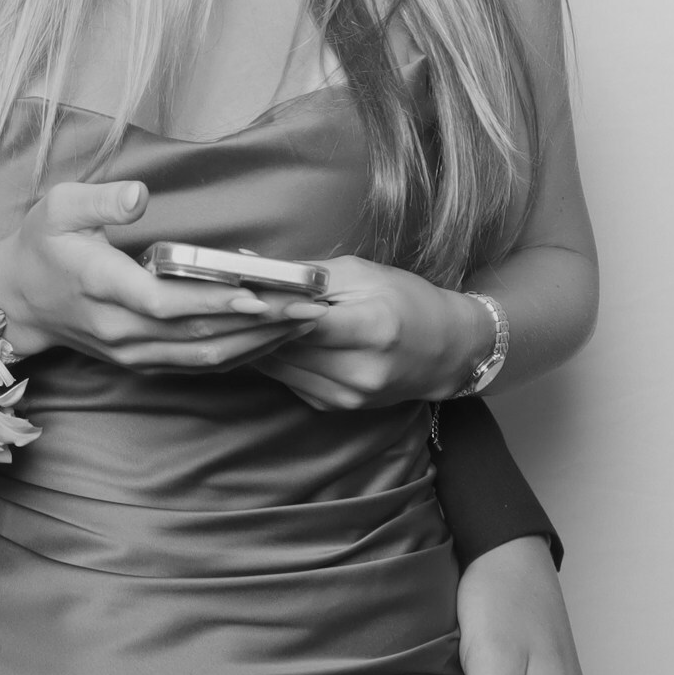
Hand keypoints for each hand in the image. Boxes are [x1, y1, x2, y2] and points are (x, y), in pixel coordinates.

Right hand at [0, 180, 317, 370]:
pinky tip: (274, 339)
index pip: (163, 302)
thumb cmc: (41, 246)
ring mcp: (132, 352)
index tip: (257, 292)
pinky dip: (240, 354)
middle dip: (260, 322)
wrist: (15, 302)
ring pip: (204, 355)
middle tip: (311, 306)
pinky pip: (198, 364)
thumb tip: (139, 195)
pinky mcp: (142, 363)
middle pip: (198, 333)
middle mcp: (120, 329)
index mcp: (101, 287)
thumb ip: (100, 200)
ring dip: (258, 343)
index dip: (211, 300)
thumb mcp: (58, 207)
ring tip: (306, 322)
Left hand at [251, 255, 489, 408]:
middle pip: (285, 346)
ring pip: (278, 366)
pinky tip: (267, 337)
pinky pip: (288, 379)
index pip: (303, 321)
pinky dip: (274, 357)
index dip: (267, 306)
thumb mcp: (362, 274)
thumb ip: (307, 275)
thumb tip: (250, 267)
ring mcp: (346, 396)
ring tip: (240, 315)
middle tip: (226, 299)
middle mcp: (360, 372)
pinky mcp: (334, 407)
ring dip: (257, 342)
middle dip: (253, 323)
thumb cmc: (406, 301)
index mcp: (373, 330)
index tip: (238, 290)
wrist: (446, 350)